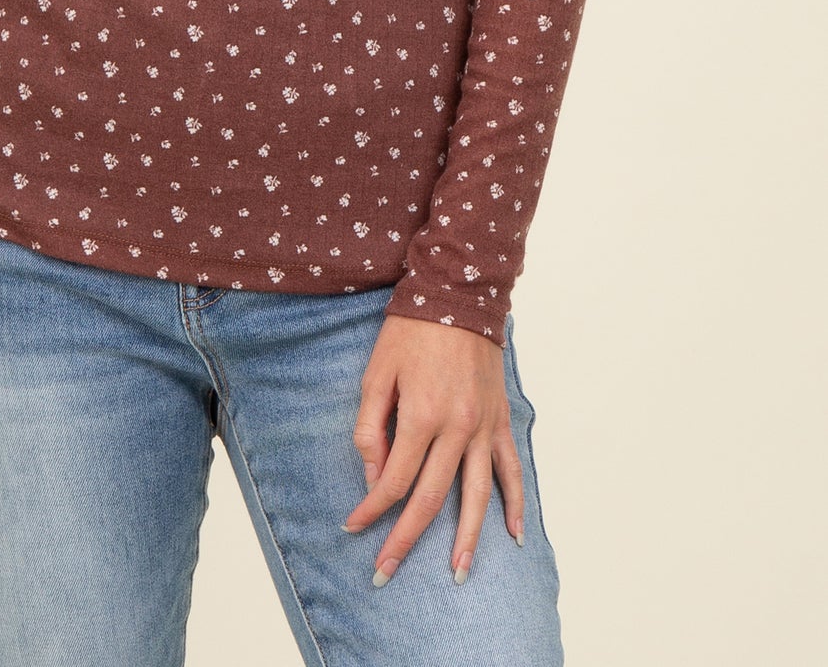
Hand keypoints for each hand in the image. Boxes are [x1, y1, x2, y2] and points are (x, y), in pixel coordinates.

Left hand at [344, 314, 524, 586]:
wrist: (457, 294)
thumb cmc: (409, 331)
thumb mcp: (376, 372)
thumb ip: (371, 427)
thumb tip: (375, 478)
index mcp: (420, 415)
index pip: (393, 480)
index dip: (371, 509)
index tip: (353, 527)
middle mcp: (456, 428)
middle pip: (430, 498)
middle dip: (406, 539)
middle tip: (386, 572)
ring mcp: (483, 427)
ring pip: (476, 496)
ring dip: (467, 540)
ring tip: (458, 574)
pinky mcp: (501, 420)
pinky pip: (511, 470)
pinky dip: (516, 505)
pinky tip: (514, 535)